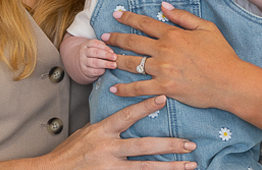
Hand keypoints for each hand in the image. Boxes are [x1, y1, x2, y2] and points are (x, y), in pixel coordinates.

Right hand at [44, 95, 197, 168]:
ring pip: (145, 168)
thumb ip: (108, 124)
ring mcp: (110, 167)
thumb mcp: (88, 131)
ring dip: (170, 167)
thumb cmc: (71, 150)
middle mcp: (108, 149)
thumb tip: (126, 114)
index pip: (127, 116)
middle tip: (190, 143)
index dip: (145, 106)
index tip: (163, 97)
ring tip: (189, 165)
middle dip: (170, 144)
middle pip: (144, 146)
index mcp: (102, 131)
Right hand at [78, 38, 116, 80]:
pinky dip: (100, 70)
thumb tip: (112, 52)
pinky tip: (105, 70)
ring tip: (114, 65)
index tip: (112, 51)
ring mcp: (83, 62)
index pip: (95, 43)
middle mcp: (83, 52)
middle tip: (115, 57)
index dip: (104, 47)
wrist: (81, 63)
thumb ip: (103, 48)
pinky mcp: (84, 70)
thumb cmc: (92, 54)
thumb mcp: (95, 47)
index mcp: (87, 44)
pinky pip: (92, 71)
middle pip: (95, 52)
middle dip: (106, 55)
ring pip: (94, 62)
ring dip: (105, 64)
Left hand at [102, 3, 243, 109]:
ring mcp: (162, 69)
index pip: (144, 23)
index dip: (128, 18)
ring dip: (116, 60)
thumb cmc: (221, 54)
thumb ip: (183, 16)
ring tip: (105, 59)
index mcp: (173, 34)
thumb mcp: (206, 28)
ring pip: (131, 63)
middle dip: (115, 38)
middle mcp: (163, 50)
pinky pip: (139, 88)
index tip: (116, 15)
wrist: (230, 81)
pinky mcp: (164, 87)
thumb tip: (164, 7)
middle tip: (104, 37)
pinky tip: (114, 88)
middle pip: (132, 42)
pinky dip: (125, 89)